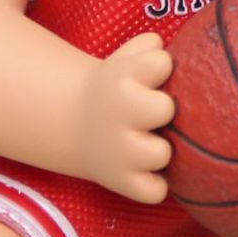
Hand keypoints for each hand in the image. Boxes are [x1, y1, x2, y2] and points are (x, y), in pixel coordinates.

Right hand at [73, 31, 175, 203]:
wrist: (71, 123)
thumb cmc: (118, 87)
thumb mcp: (125, 59)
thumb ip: (148, 46)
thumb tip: (164, 44)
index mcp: (120, 78)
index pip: (161, 62)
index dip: (162, 68)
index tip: (152, 75)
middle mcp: (117, 113)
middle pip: (165, 109)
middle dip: (165, 111)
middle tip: (154, 115)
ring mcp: (118, 151)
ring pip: (161, 155)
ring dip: (161, 151)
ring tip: (149, 142)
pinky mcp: (120, 182)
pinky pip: (155, 192)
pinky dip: (155, 186)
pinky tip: (148, 171)